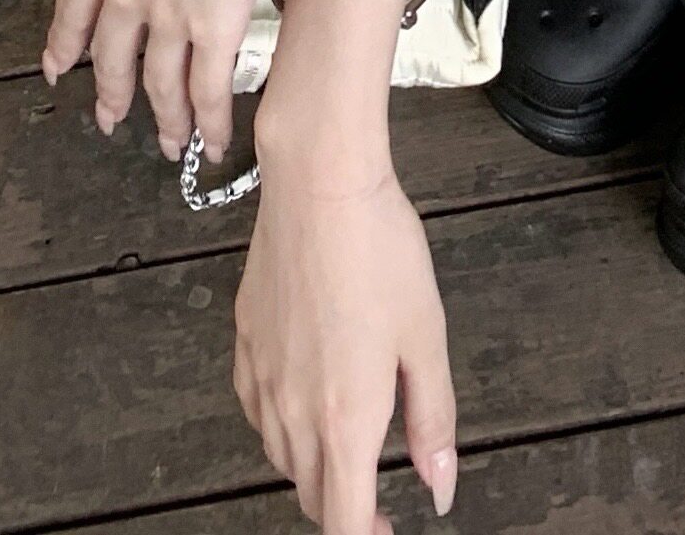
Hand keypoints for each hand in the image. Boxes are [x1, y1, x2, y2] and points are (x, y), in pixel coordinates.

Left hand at [40, 0, 277, 160]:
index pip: (71, 13)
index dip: (63, 45)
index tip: (56, 67)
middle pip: (111, 61)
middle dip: (111, 96)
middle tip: (110, 119)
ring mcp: (166, 18)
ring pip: (159, 86)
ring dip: (166, 120)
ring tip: (171, 143)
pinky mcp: (211, 30)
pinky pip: (206, 90)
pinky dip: (208, 123)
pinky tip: (208, 143)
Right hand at [235, 150, 457, 529]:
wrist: (318, 184)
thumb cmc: (379, 251)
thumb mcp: (426, 337)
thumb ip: (433, 421)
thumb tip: (440, 485)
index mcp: (345, 419)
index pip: (345, 523)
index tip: (391, 531)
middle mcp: (294, 411)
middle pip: (311, 496)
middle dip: (345, 508)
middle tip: (380, 496)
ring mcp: (262, 379)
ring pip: (281, 457)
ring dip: (314, 469)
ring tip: (349, 444)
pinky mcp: (244, 345)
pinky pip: (258, 413)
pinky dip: (282, 427)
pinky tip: (305, 400)